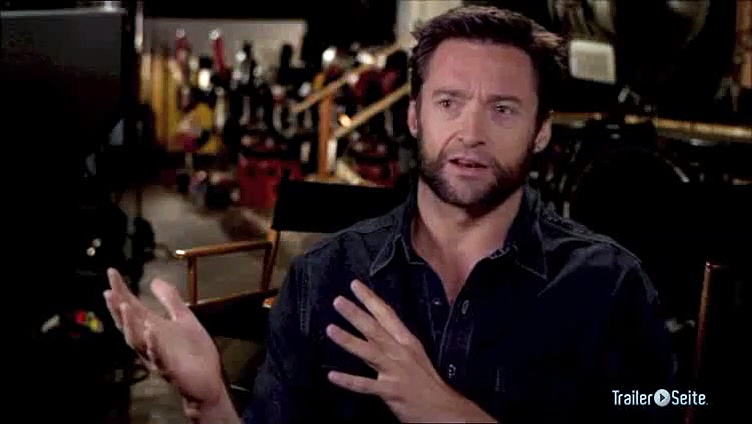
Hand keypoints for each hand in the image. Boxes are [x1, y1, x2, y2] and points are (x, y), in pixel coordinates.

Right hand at [103, 269, 224, 411]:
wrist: (207, 379)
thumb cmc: (193, 351)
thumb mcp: (183, 318)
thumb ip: (170, 300)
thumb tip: (154, 280)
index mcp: (151, 328)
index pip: (131, 307)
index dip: (121, 291)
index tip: (112, 272)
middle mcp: (148, 342)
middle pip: (127, 324)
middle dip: (117, 308)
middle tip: (109, 292)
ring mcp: (156, 356)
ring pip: (136, 341)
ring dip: (130, 324)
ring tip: (125, 305)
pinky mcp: (169, 368)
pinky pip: (157, 356)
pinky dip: (152, 344)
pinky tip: (150, 331)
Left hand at [326, 280, 495, 422]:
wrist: (445, 409)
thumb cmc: (427, 382)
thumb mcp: (414, 355)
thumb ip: (395, 343)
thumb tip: (376, 330)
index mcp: (407, 341)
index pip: (387, 315)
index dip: (370, 299)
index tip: (355, 285)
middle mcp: (400, 352)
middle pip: (375, 329)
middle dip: (356, 313)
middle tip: (337, 300)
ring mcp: (395, 372)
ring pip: (369, 352)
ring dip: (348, 340)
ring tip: (330, 329)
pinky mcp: (391, 392)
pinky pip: (366, 385)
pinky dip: (349, 381)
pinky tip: (332, 376)